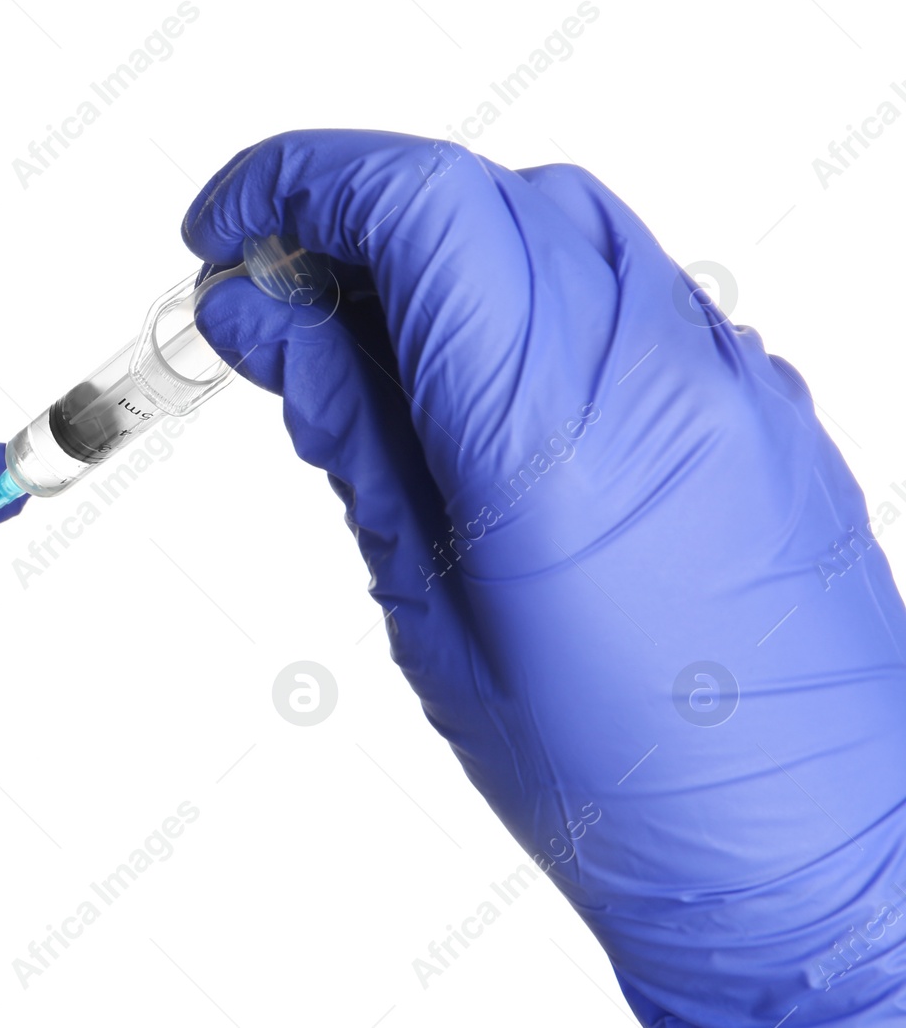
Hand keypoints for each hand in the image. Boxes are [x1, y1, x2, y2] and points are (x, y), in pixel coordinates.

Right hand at [185, 130, 905, 1023]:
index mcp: (551, 434)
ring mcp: (726, 377)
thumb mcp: (430, 607)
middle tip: (274, 298)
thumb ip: (350, 432)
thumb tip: (266, 318)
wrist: (809, 849)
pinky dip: (530, 290)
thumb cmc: (619, 777)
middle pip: (482, 195)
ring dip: (443, 247)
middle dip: (353, 213)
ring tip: (372, 343)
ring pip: (562, 223)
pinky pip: (633, 286)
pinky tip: (484, 380)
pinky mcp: (758, 398)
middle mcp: (660, 373)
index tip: (224, 230)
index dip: (299, 183)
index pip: (420, 207)